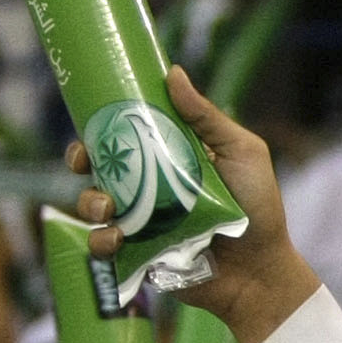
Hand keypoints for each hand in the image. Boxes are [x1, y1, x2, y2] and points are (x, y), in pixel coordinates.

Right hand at [70, 67, 314, 342]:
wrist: (260, 269)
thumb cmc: (258, 207)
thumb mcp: (240, 152)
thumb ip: (207, 117)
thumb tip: (173, 73)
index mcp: (167, 159)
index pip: (124, 135)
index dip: (100, 127)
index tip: (90, 122)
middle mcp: (148, 188)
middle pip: (97, 167)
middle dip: (81, 160)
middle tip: (83, 162)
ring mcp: (140, 222)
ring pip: (93, 205)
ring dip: (89, 202)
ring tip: (108, 207)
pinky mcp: (137, 255)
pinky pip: (103, 246)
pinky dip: (101, 241)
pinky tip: (116, 239)